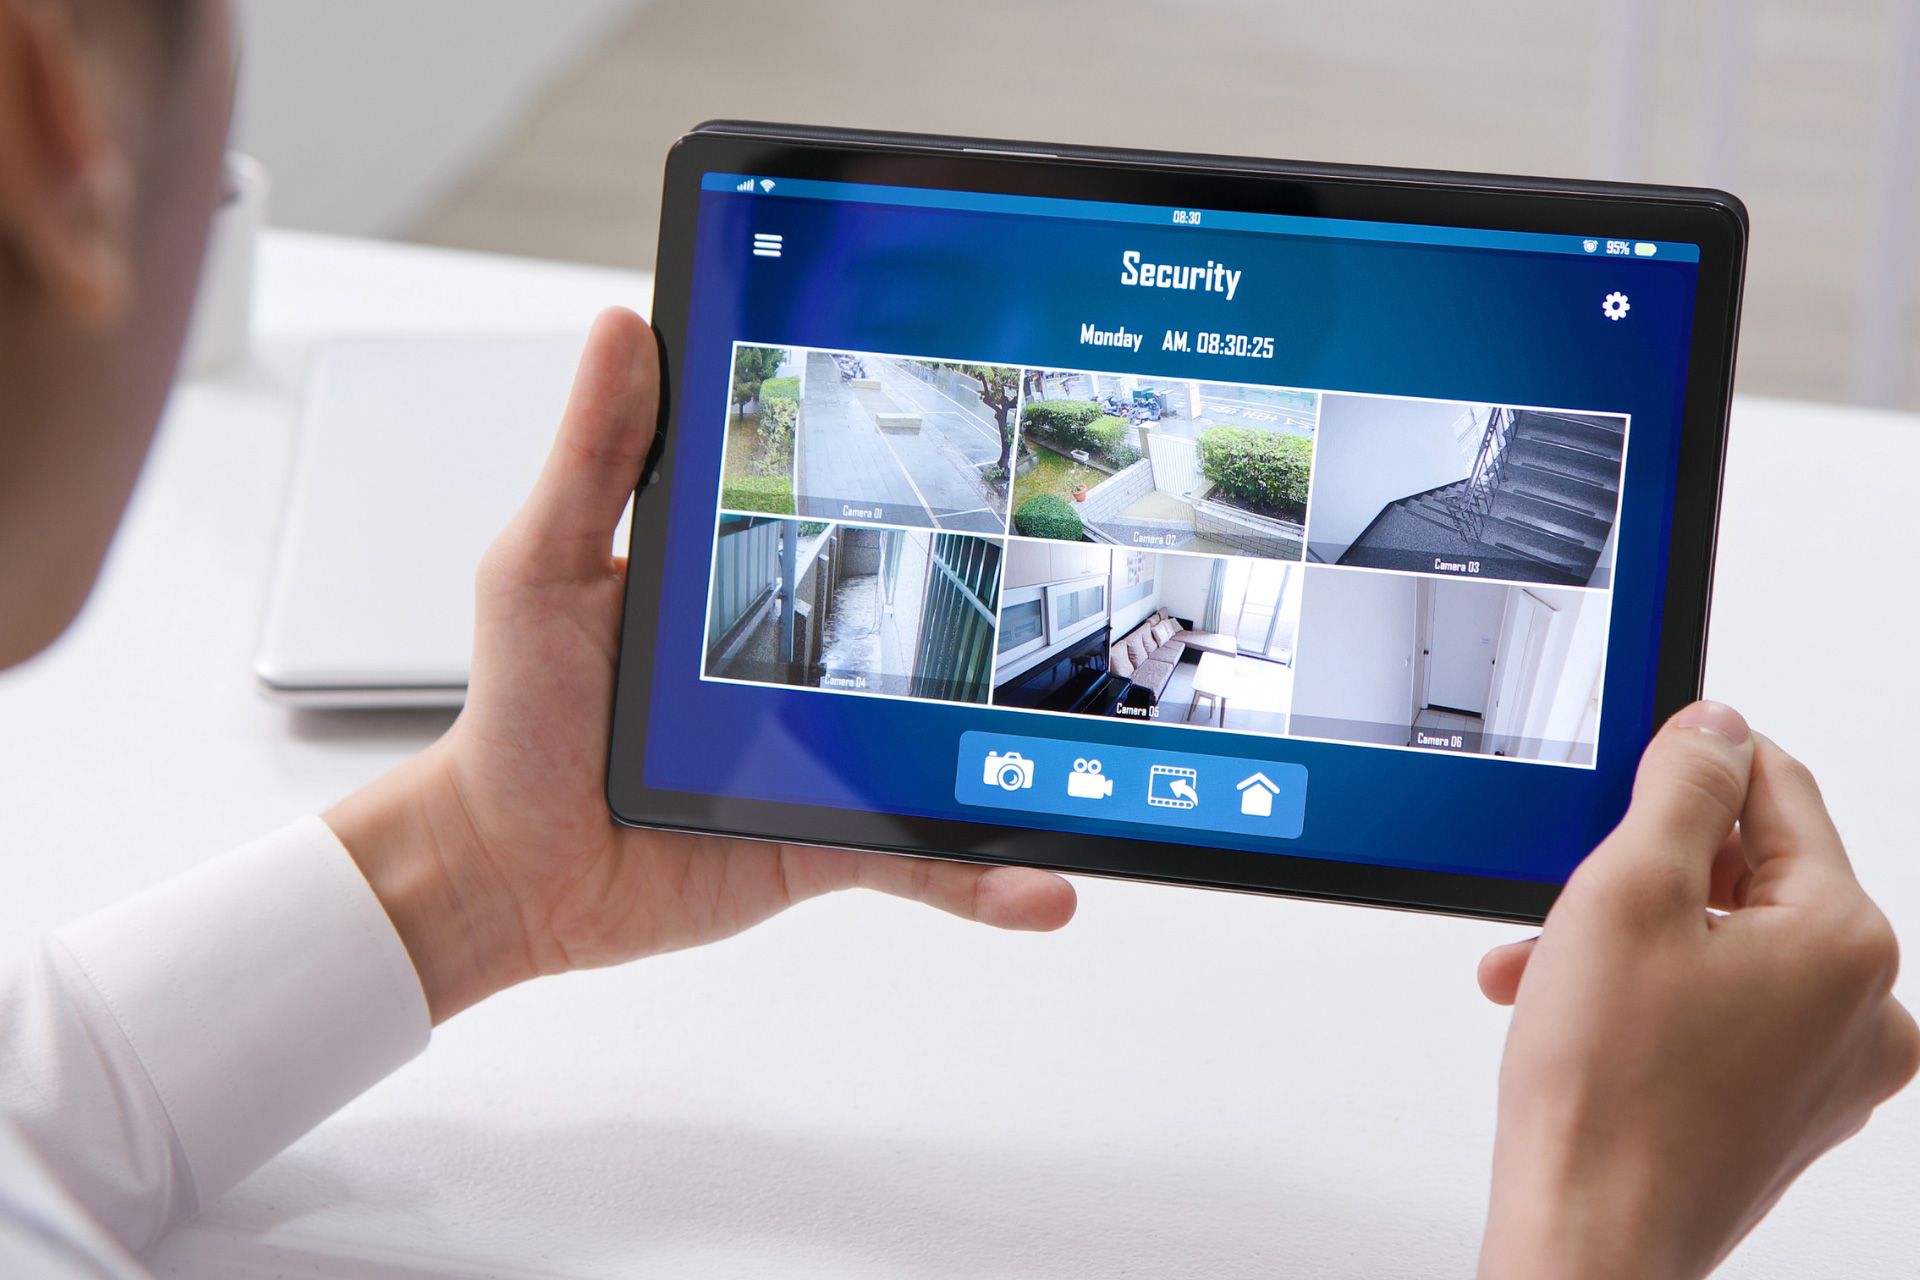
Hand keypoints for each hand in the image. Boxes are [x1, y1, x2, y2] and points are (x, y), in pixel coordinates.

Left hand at [327, 309, 1075, 1021]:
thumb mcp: (545, 567)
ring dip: (1025, 762)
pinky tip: (1042, 889)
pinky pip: (921, 857)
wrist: (509, 867)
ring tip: (1096, 760)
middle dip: (1011, 615)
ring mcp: (826, 751)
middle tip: (1097, 583)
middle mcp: (805, 659)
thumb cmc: (517, 714)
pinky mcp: (827, 836)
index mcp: (749, 576)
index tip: (995, 427)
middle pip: (931, 628)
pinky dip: (983, 879)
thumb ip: (596, 458)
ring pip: (950, 748)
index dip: (921, 472)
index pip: (852, 509)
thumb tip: (627, 328)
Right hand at [1476, 703, 1918, 1279]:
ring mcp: (1831, 1067)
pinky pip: (1724, 1011)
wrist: (1588, 1238)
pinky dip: (1650, 998)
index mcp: (1849, 942)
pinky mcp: (1787, 1108)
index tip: (1631, 765)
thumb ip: (1681, 787)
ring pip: (1725, 946)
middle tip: (1565, 895)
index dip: (1693, 763)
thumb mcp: (1626, 890)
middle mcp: (1866, 1008)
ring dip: (1631, 939)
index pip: (1779, 789)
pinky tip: (1579, 1013)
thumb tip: (1715, 728)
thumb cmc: (1606, 1093)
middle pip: (1750, 873)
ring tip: (1549, 969)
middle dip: (1643, 872)